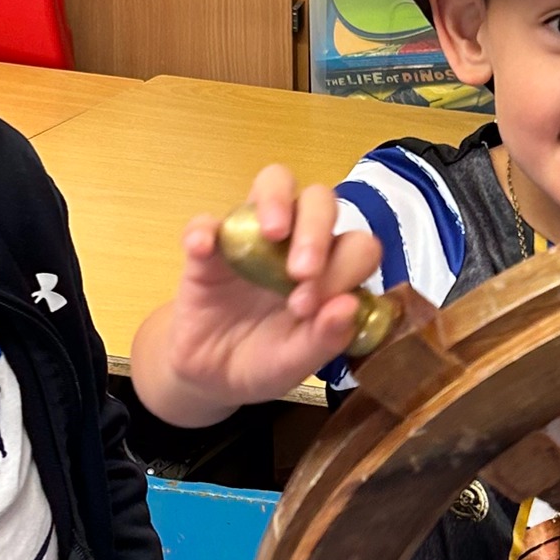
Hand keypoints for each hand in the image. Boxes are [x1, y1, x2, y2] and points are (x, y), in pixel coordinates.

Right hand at [130, 165, 381, 426]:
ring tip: (271, 232)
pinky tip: (203, 248)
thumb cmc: (264, 363)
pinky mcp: (209, 248)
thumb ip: (324, 339)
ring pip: (274, 183)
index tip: (312, 306)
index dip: (343, 269)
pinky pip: (205, 222)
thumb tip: (349, 306)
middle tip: (299, 271)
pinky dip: (204, 229)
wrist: (210, 376)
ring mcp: (253, 238)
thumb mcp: (295, 364)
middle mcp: (298, 243)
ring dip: (276, 200)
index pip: (356, 246)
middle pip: (320, 201)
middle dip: (316, 229)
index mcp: (331, 272)